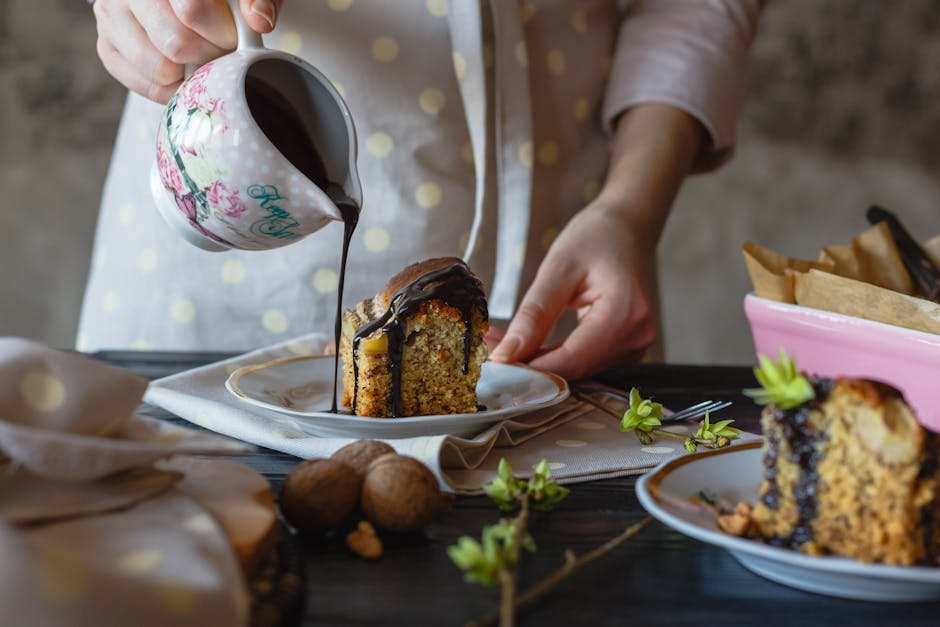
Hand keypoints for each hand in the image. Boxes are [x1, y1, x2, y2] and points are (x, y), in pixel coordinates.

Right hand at [94, 0, 282, 102]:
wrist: (179, 1)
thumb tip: (260, 20)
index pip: (193, 10)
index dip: (221, 32)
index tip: (232, 36)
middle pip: (176, 43)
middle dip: (208, 55)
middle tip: (218, 50)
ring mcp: (111, 18)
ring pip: (159, 69)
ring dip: (189, 73)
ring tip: (200, 57)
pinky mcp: (107, 48)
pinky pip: (146, 86)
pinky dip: (172, 87)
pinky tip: (182, 70)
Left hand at [489, 201, 658, 380]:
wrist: (625, 229)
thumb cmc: (595, 238)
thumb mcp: (557, 268)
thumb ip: (534, 315)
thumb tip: (507, 354)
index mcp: (625, 314)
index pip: (571, 360)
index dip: (529, 369)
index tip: (493, 363)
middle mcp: (636, 337)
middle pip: (573, 368)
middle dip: (529, 364)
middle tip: (489, 349)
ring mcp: (634, 346)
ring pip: (576, 369)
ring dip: (538, 362)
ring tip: (503, 342)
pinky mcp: (624, 349)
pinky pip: (583, 361)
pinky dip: (553, 356)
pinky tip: (528, 344)